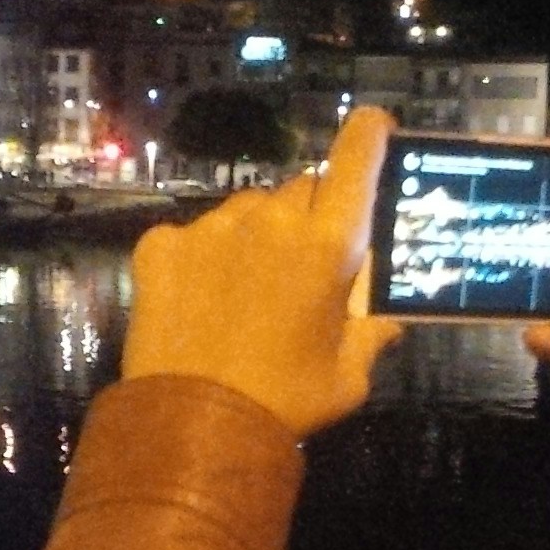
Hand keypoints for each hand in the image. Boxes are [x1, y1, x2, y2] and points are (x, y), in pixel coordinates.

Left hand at [120, 108, 400, 437]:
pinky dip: (201, 258)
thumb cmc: (285, 402)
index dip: (367, 135)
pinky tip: (200, 300)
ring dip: (255, 235)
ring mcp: (212, 228)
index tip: (373, 123)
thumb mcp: (347, 377)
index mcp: (329, 246)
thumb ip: (371, 337)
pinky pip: (192, 235)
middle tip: (300, 268)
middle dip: (309, 216)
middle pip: (301, 190)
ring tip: (245, 292)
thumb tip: (387, 323)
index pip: (355, 161)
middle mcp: (273, 221)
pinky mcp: (162, 245)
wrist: (193, 426)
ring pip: (247, 211)